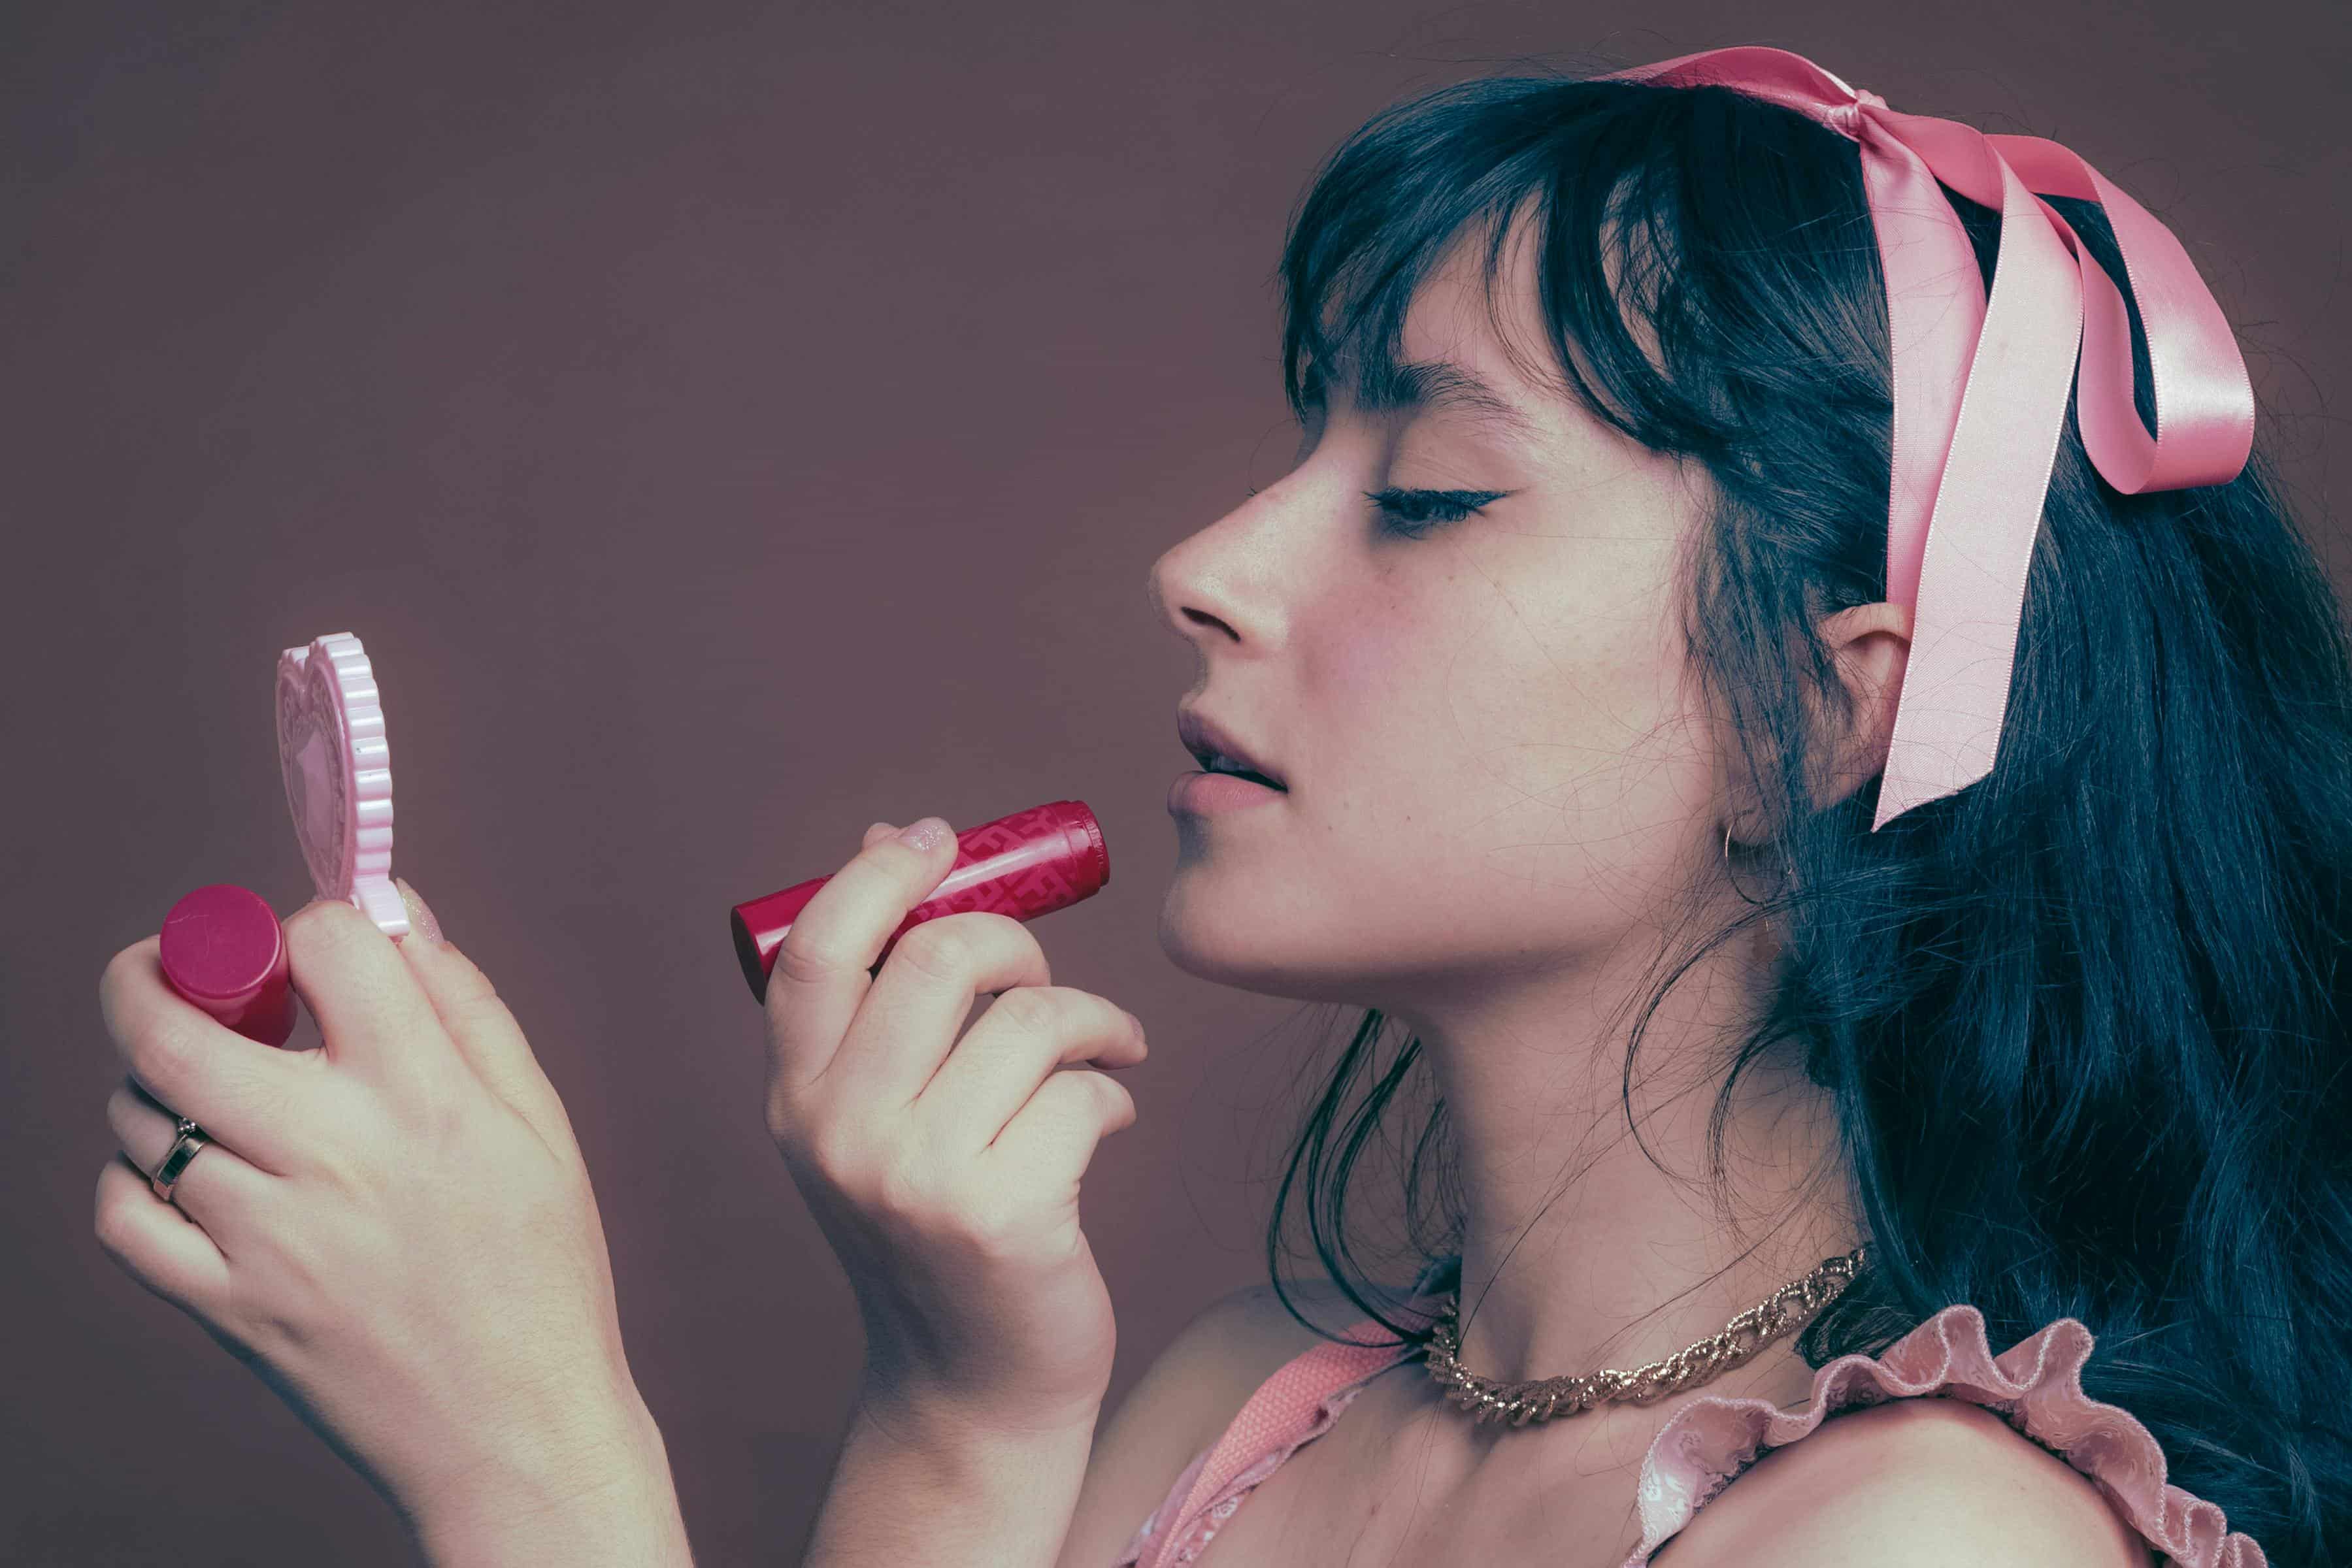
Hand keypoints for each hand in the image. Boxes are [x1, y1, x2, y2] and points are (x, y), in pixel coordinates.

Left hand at [93, 883, 670, 1548]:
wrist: (519, 1435)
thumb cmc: (542, 1274)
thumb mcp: (539, 1124)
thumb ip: (465, 1005)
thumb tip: (393, 910)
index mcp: (424, 1096)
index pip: (326, 943)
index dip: (309, 923)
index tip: (309, 948)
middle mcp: (333, 1154)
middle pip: (174, 1026)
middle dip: (151, 970)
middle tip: (171, 967)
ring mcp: (265, 1238)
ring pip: (140, 1117)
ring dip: (155, 1080)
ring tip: (206, 1090)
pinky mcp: (224, 1308)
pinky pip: (122, 1218)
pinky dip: (131, 1179)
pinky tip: (184, 1173)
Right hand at [763, 817, 1147, 1433]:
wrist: (971, 1385)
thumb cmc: (940, 1225)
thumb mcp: (877, 1113)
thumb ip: (877, 995)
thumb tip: (889, 838)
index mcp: (796, 1098)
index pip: (818, 948)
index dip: (880, 876)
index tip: (936, 841)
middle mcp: (839, 1134)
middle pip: (940, 958)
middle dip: (1015, 944)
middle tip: (1042, 980)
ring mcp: (915, 1178)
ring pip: (1031, 1020)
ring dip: (1091, 1022)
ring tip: (1104, 1054)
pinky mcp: (1000, 1215)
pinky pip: (1085, 1093)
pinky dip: (1113, 1093)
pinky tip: (1106, 1125)